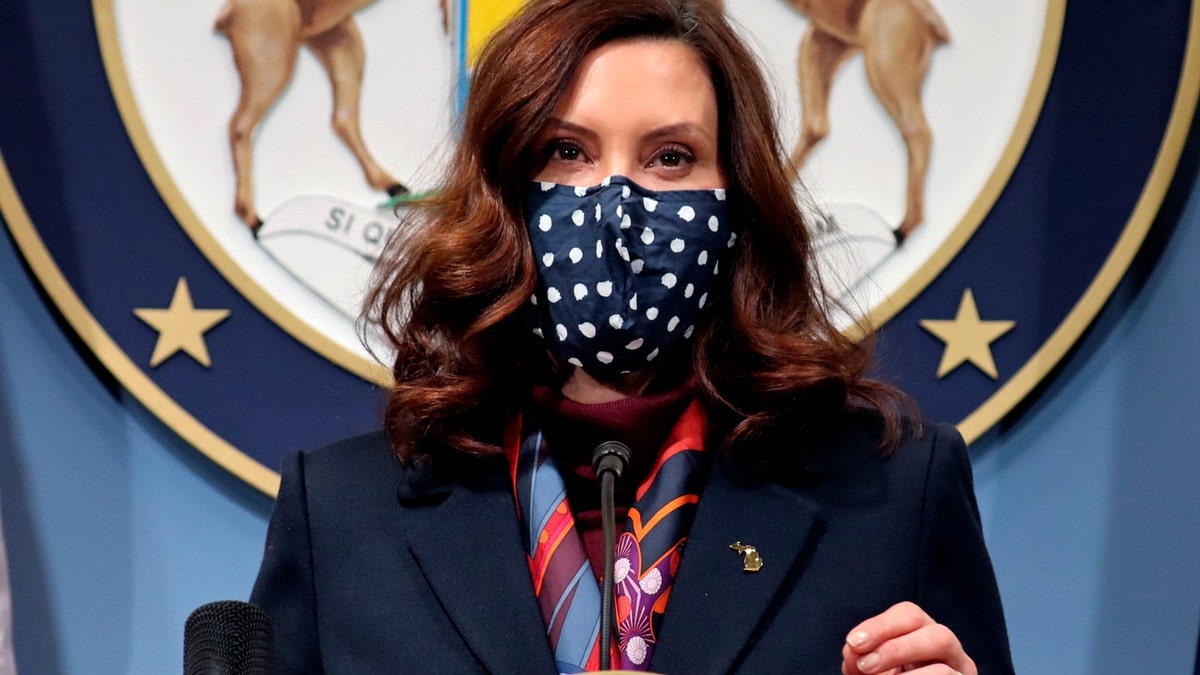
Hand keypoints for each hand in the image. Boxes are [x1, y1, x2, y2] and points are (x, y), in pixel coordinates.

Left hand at [841, 601, 975, 674]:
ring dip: (908, 671)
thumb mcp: (870, 674)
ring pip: (947, 667)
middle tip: (866, 665)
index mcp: (924, 637)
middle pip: (938, 634)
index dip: (880, 625)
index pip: (909, 615)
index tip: (853, 643)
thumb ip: (860, 662)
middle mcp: (950, 654)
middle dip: (896, 647)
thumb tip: (853, 651)